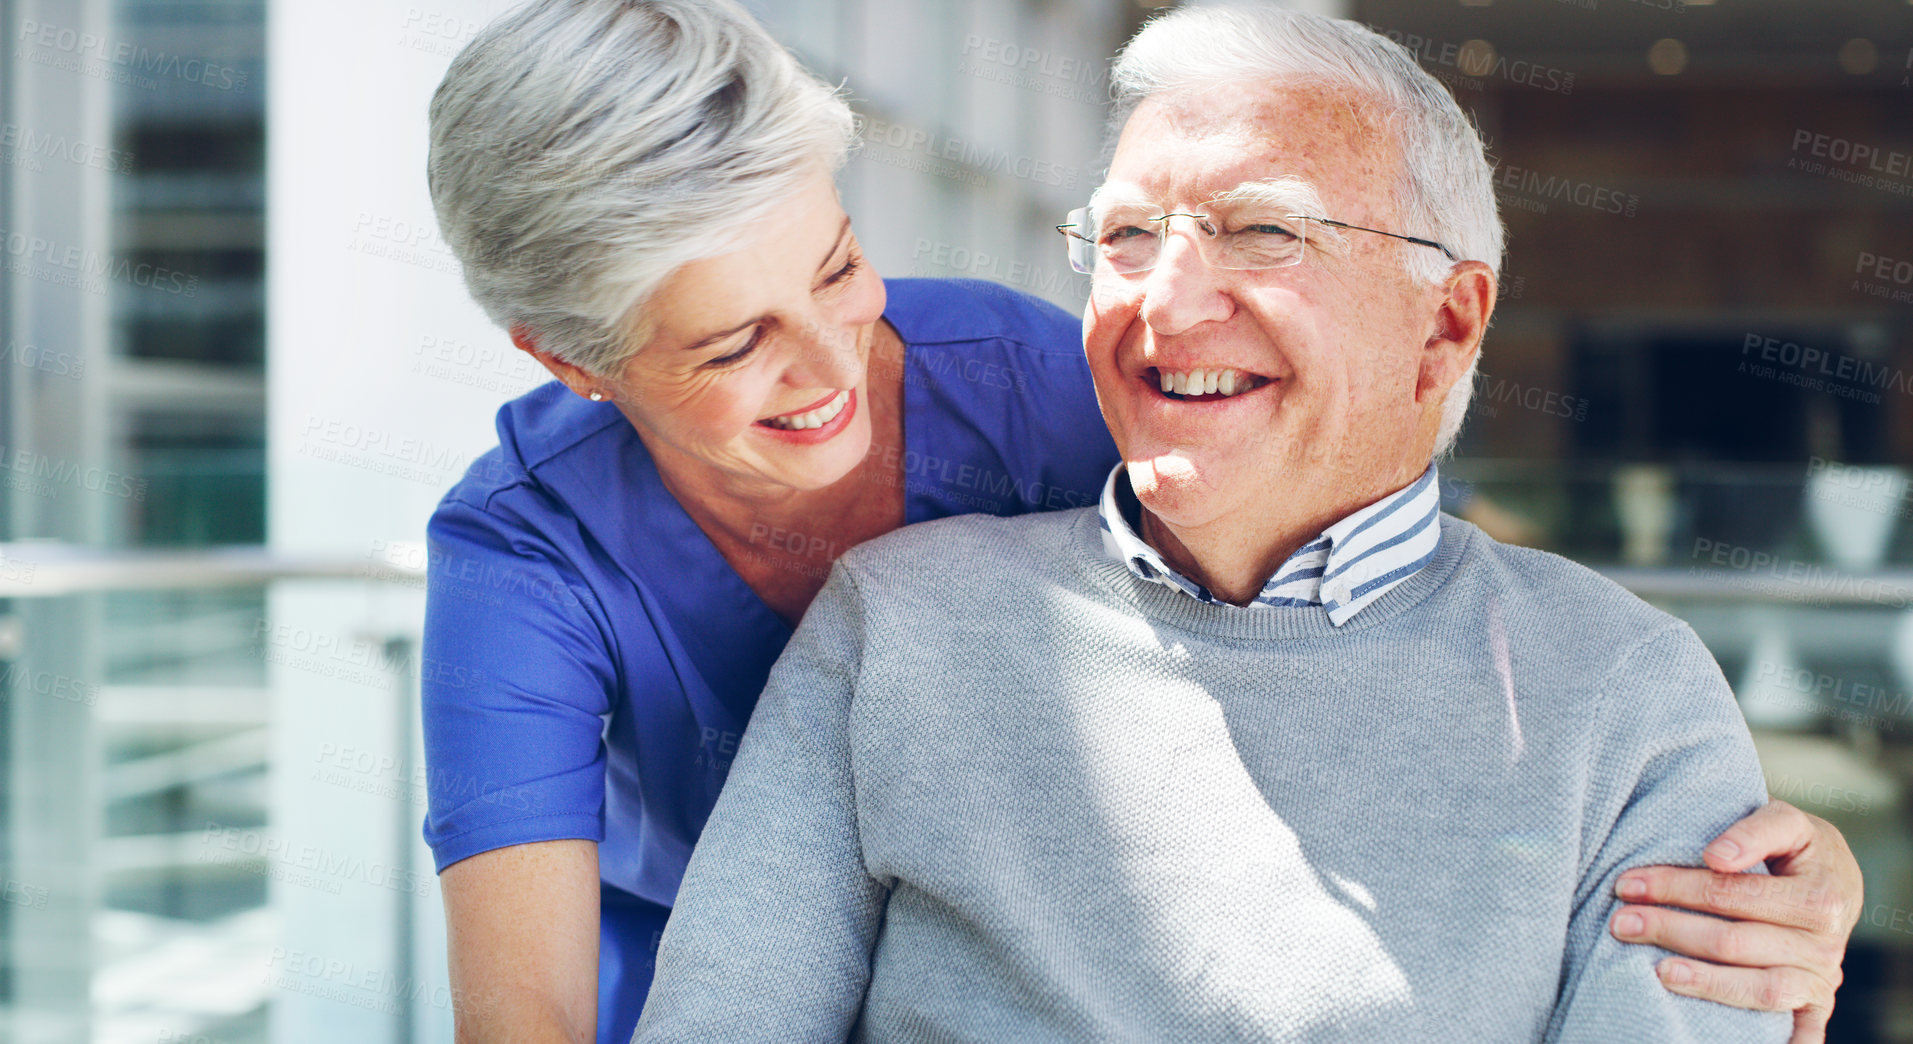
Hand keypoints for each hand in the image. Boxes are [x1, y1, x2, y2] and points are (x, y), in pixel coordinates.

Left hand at [1606, 800, 1860, 1043]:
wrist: (1837, 881)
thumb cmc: (1798, 848)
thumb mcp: (1788, 823)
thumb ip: (1755, 831)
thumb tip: (1717, 856)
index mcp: (1820, 897)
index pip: (1734, 893)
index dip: (1676, 887)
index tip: (1627, 884)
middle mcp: (1824, 945)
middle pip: (1735, 941)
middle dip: (1670, 929)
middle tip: (1619, 922)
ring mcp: (1819, 980)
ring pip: (1758, 990)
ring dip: (1703, 982)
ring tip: (1655, 971)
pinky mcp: (1815, 1007)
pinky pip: (1795, 1031)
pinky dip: (1773, 1041)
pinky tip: (1725, 1038)